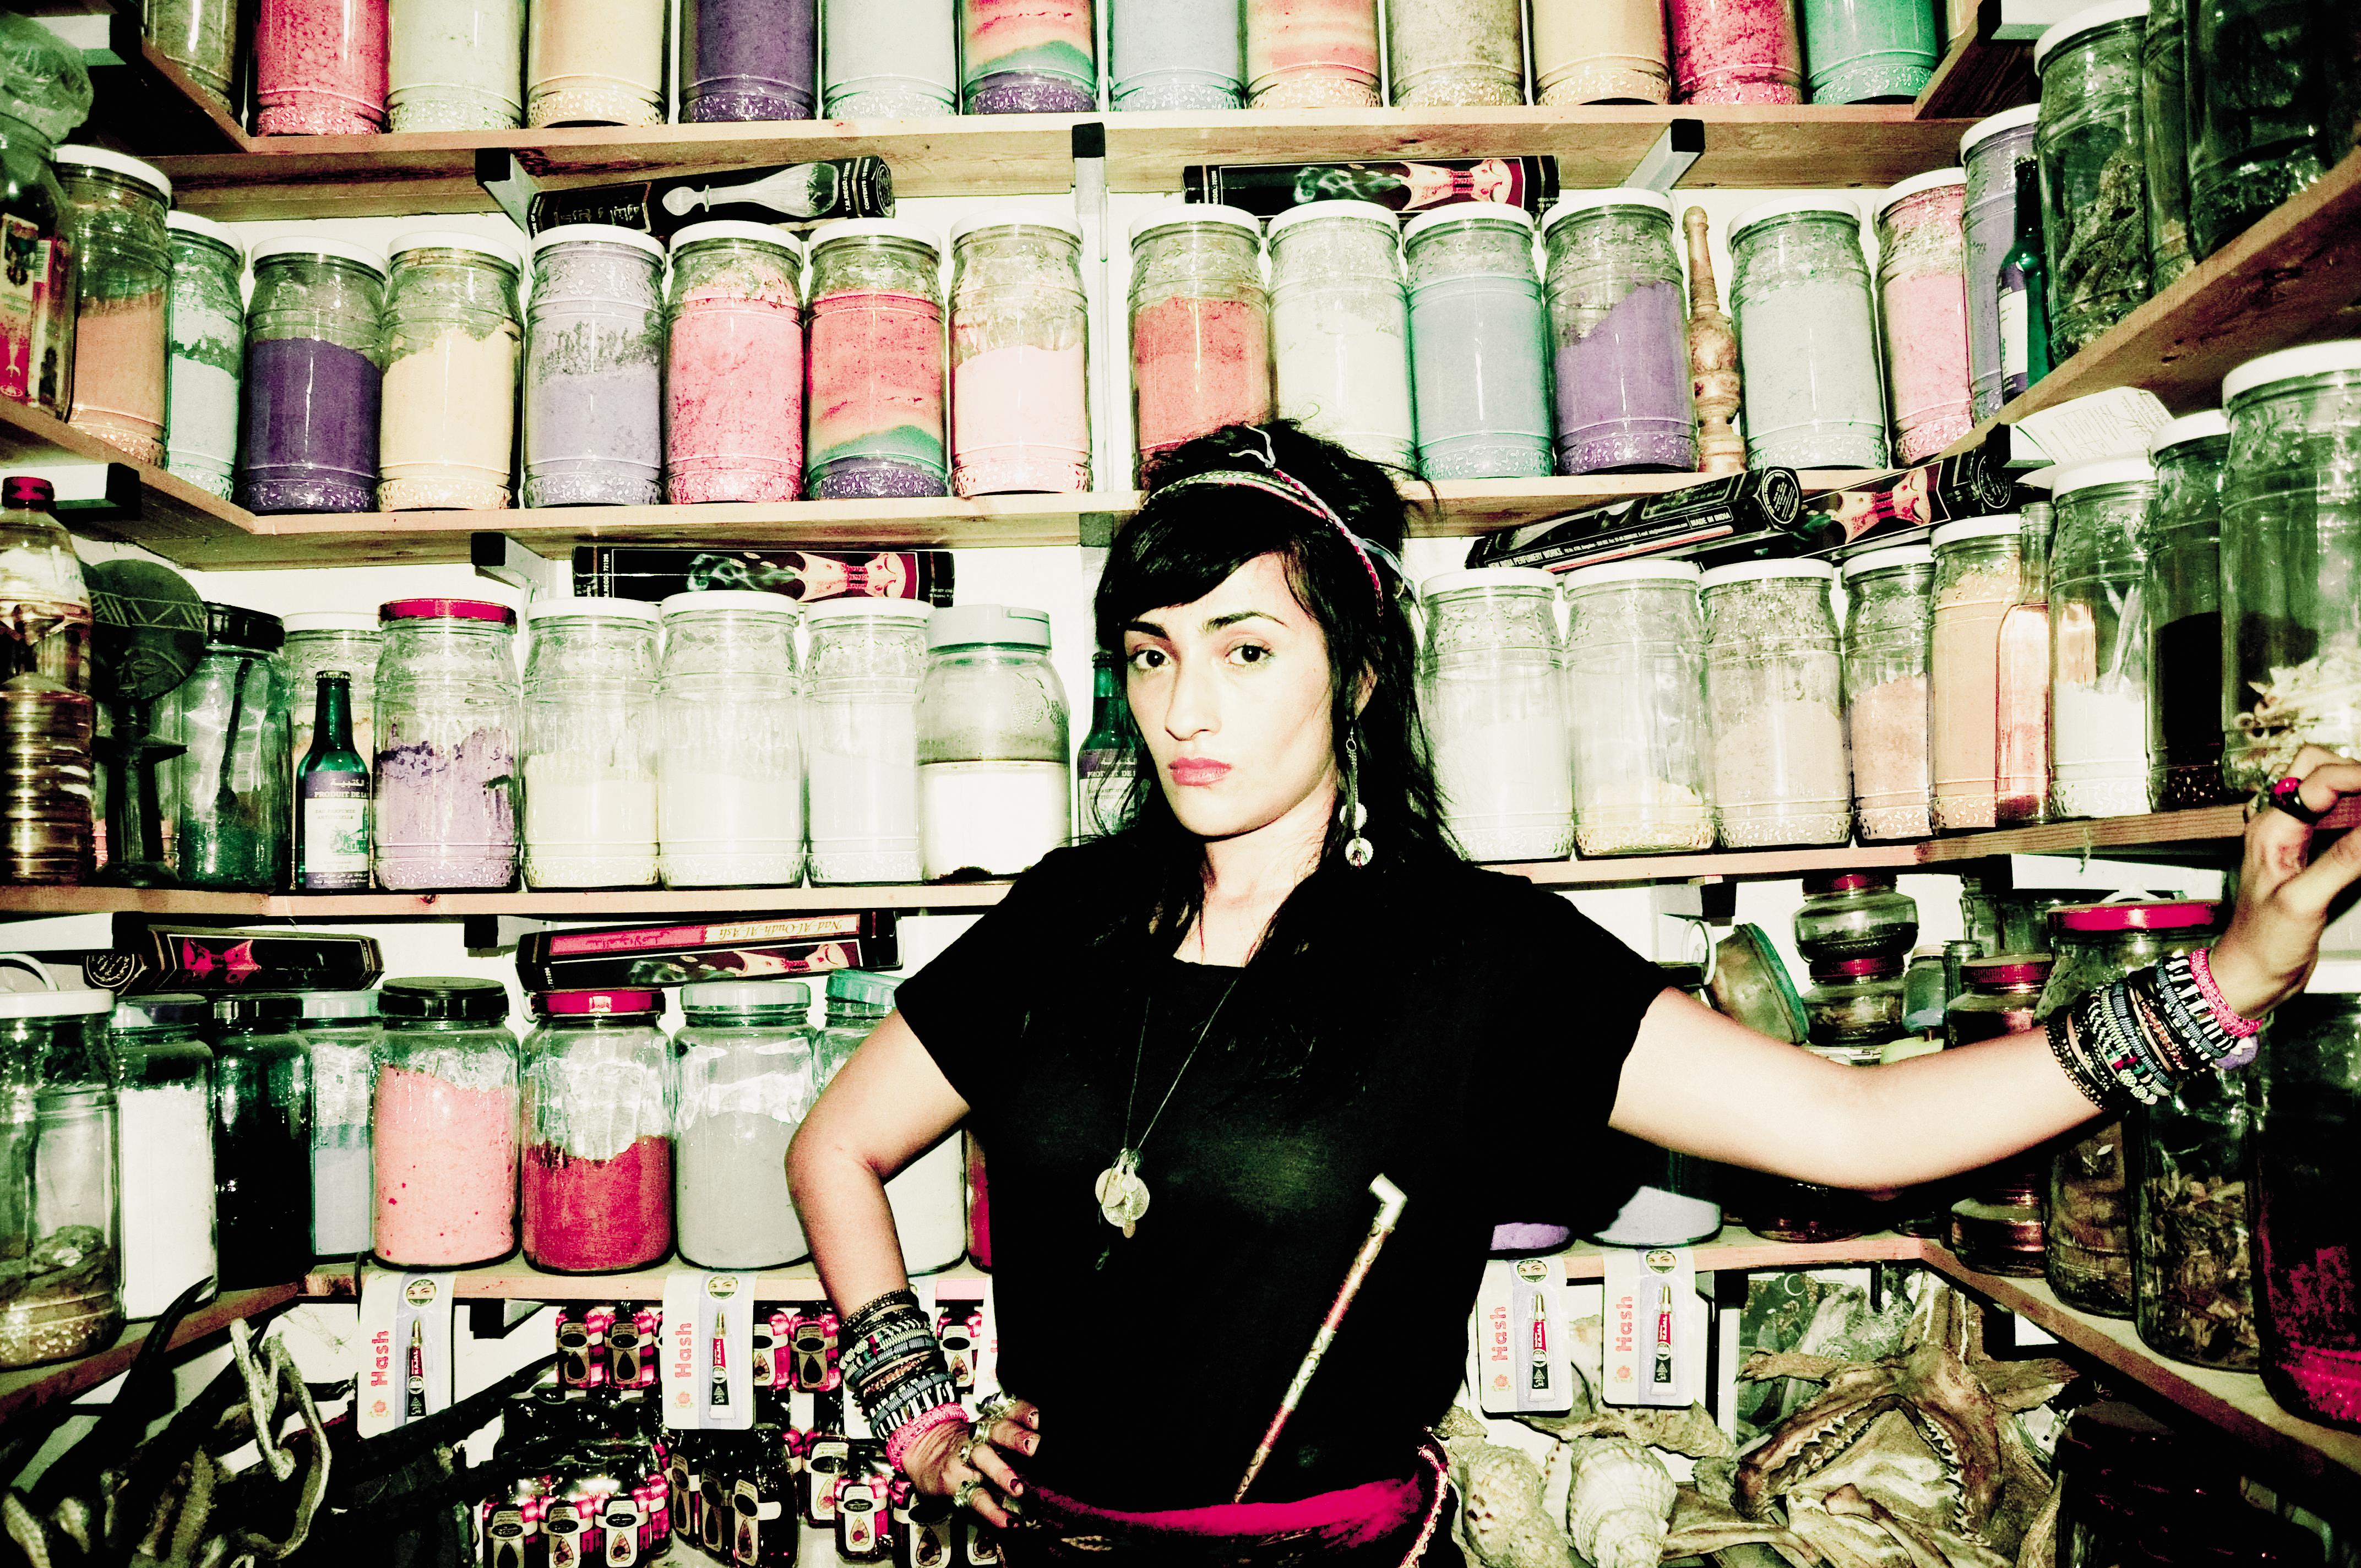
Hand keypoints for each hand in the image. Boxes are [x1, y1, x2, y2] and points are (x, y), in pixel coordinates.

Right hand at [901, 1399, 1040, 1528]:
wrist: (919, 1449)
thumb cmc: (961, 1444)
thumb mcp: (983, 1432)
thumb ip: (1011, 1434)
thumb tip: (1045, 1446)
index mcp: (989, 1424)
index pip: (1009, 1412)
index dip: (1023, 1413)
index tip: (1037, 1418)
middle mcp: (977, 1437)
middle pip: (997, 1431)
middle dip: (1015, 1437)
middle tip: (1034, 1445)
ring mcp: (963, 1458)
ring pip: (983, 1460)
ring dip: (1001, 1473)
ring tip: (1018, 1488)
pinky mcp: (953, 1482)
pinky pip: (974, 1497)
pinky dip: (992, 1511)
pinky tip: (1008, 1521)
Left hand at [2209, 747, 2360, 1016]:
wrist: (2252, 973)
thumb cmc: (2260, 944)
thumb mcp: (2304, 902)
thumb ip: (2342, 862)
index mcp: (2270, 829)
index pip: (2318, 777)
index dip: (2358, 776)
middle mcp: (2280, 827)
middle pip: (2318, 771)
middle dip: (2355, 771)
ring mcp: (2295, 841)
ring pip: (2329, 792)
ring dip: (2357, 791)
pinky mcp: (2311, 858)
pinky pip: (2337, 822)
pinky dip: (2357, 817)